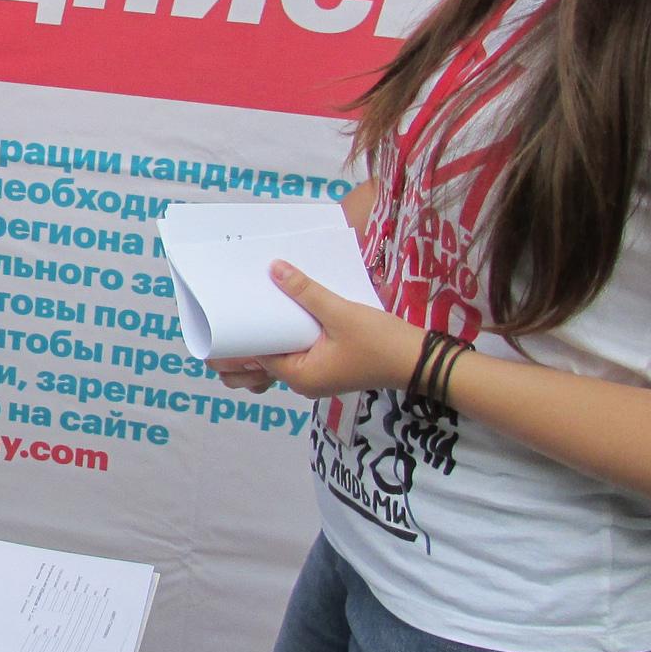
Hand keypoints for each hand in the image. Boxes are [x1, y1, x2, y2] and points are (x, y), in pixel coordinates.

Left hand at [219, 260, 422, 400]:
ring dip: (274, 336)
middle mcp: (304, 382)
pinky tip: (293, 314)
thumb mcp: (341, 313)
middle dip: (253, 338)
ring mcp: (319, 377)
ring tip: (262, 307)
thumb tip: (274, 269)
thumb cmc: (381, 342)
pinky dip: (293, 337)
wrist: (421, 361)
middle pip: (267, 359)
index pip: (257, 356)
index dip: (241, 335)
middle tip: (238, 307)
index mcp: (300, 376)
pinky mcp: (331, 368)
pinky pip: (302, 353)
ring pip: (285, 356)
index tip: (229, 311)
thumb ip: (306, 292)